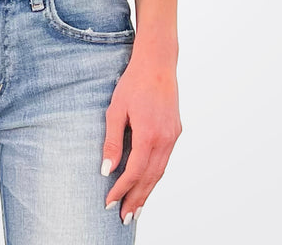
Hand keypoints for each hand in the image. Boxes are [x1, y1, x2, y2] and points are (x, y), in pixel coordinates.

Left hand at [101, 52, 181, 223]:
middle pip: (150, 178)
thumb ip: (112, 141)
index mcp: (148, 135)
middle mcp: (164, 139)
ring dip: (148, 191)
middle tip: (125, 218)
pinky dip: (155, 175)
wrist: (157, 64)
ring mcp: (172, 136)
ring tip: (136, 208)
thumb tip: (106, 170)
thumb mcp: (116, 109)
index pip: (134, 172)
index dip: (121, 189)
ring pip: (159, 172)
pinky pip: (165, 161)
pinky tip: (147, 183)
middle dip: (137, 199)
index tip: (109, 202)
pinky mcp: (175, 132)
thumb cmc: (133, 83)